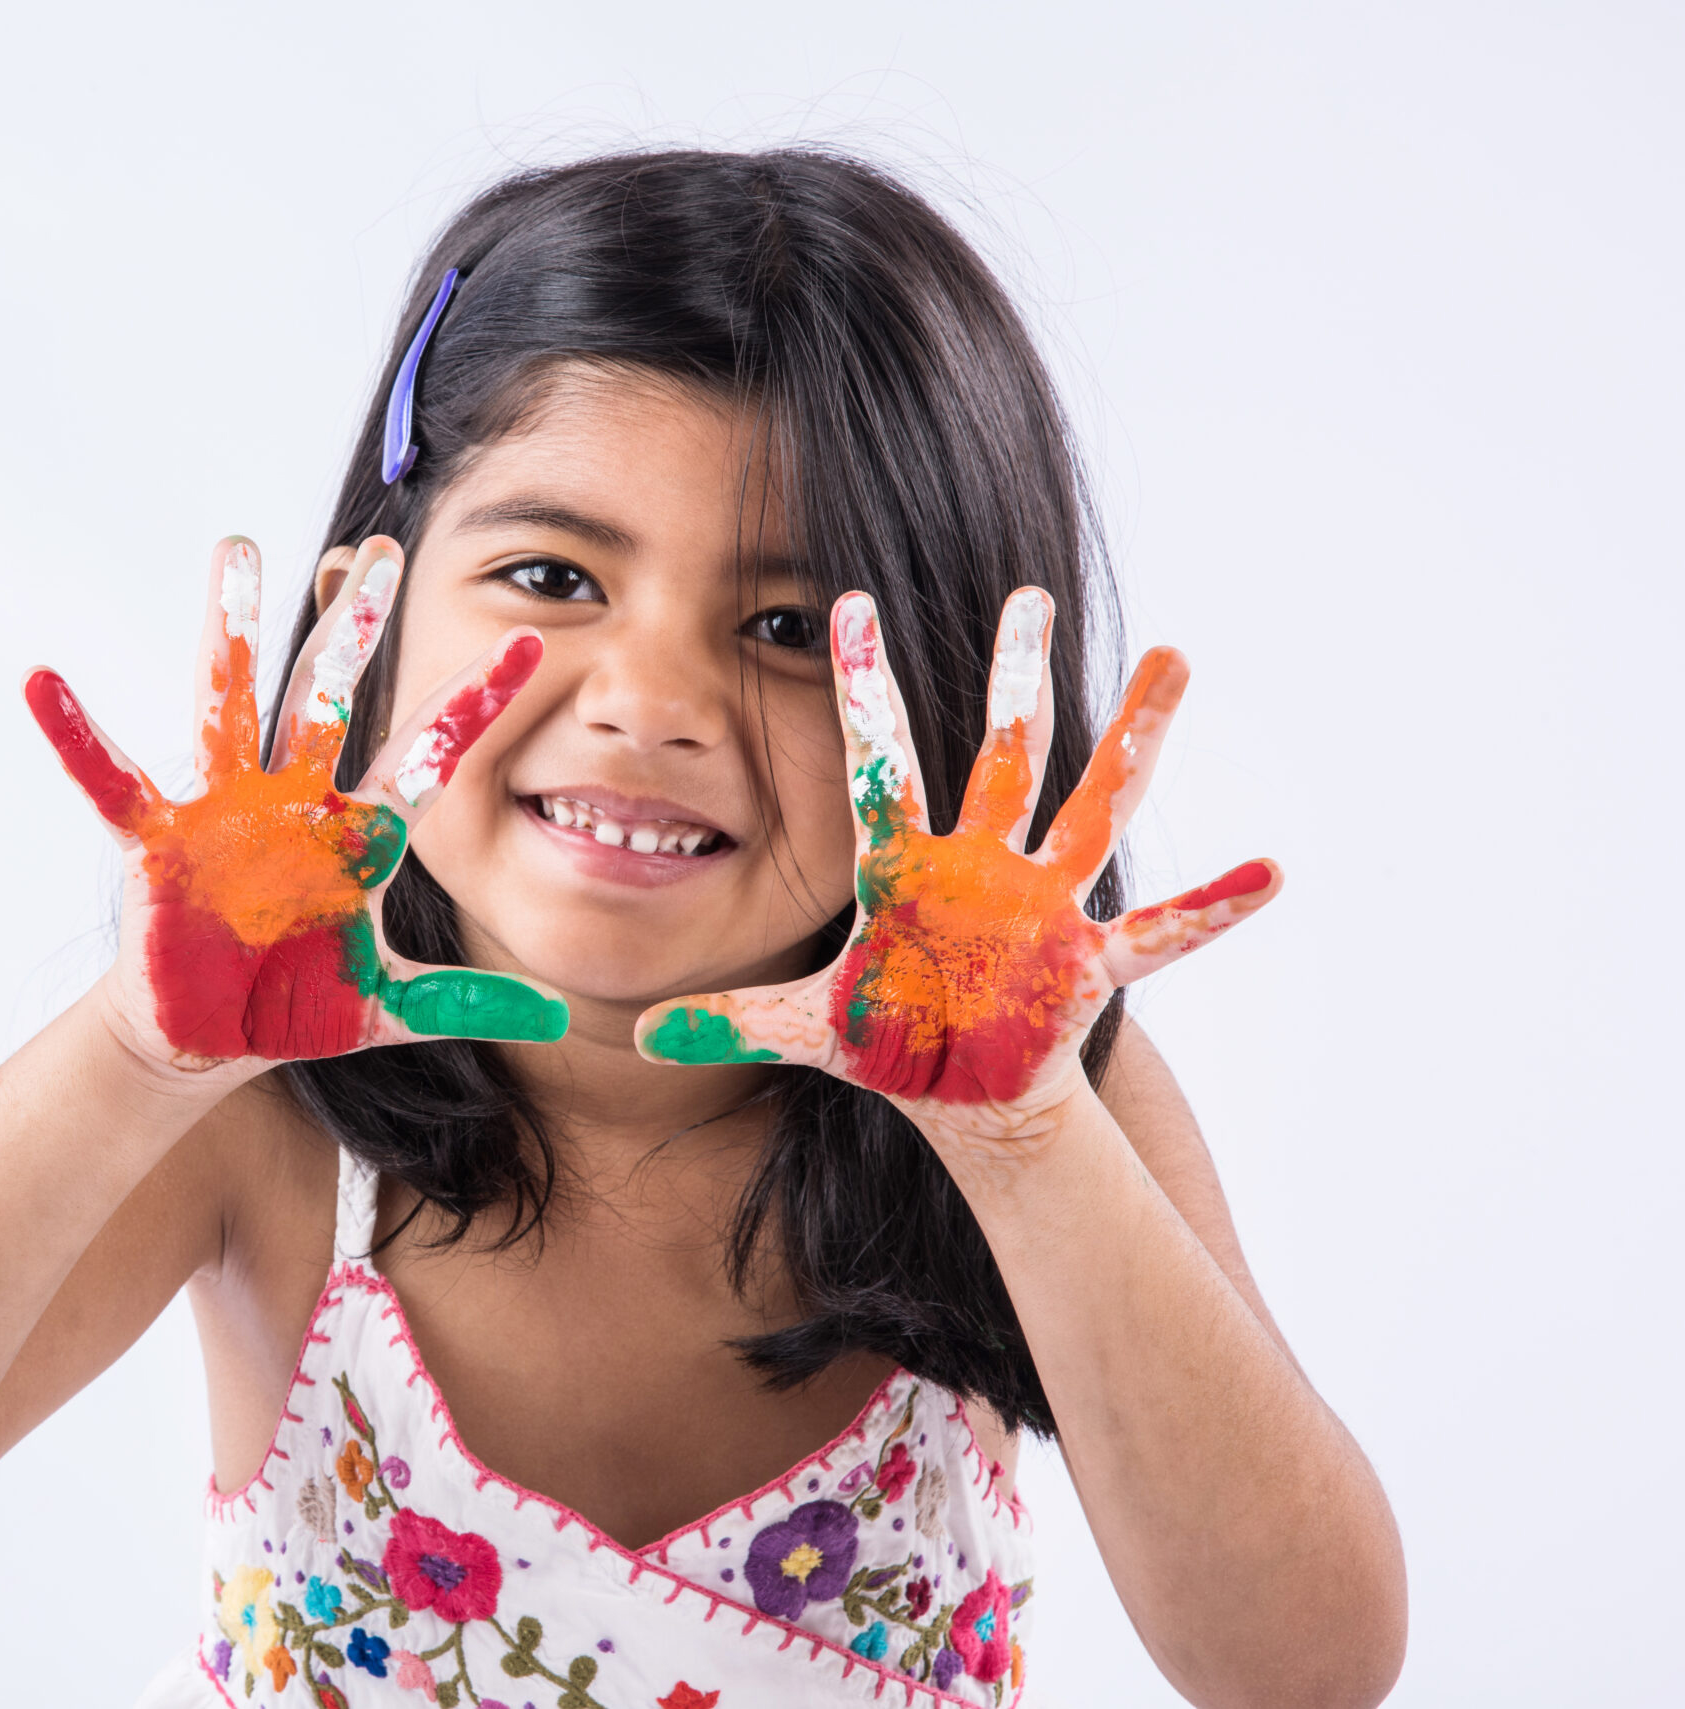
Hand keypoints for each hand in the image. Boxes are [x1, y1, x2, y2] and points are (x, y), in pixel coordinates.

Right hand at [26, 535, 568, 1073]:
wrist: (210, 1035)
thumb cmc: (295, 1004)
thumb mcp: (386, 1005)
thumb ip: (467, 999)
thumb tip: (559, 1009)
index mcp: (358, 835)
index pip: (429, 757)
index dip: (475, 704)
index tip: (532, 642)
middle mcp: (295, 803)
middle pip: (330, 700)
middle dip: (353, 629)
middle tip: (380, 551)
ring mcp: (225, 812)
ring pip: (233, 704)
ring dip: (231, 630)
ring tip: (236, 550)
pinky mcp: (161, 840)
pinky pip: (112, 779)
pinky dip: (77, 735)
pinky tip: (44, 682)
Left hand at [634, 587, 1278, 1142]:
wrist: (963, 1092)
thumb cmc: (890, 1039)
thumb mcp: (804, 1027)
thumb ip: (729, 1019)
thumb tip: (635, 1032)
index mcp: (906, 869)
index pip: (878, 763)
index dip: (863, 688)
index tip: (845, 599)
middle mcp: (981, 866)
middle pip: (1001, 754)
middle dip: (1014, 676)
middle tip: (1026, 592)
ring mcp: (1041, 907)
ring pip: (1093, 806)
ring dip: (1134, 739)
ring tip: (1173, 660)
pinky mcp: (1086, 962)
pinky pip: (1160, 931)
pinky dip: (1215, 905)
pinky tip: (1272, 869)